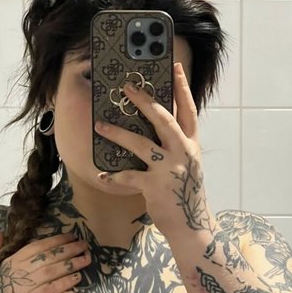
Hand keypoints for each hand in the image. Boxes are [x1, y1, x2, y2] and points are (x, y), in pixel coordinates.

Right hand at [0, 231, 90, 292]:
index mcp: (10, 260)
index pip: (37, 246)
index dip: (56, 239)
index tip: (71, 235)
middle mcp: (18, 269)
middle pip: (49, 255)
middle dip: (69, 248)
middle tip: (85, 244)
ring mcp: (24, 285)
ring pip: (53, 269)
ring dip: (72, 262)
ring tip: (87, 258)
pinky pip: (52, 288)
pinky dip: (65, 281)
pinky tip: (78, 277)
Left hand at [94, 62, 211, 233]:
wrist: (191, 225)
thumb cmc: (185, 195)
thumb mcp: (188, 167)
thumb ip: (177, 148)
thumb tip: (157, 129)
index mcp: (191, 146)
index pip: (189, 111)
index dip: (183, 88)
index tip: (176, 67)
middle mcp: (183, 153)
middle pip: (163, 119)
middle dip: (144, 100)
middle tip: (126, 87)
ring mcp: (169, 169)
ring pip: (140, 143)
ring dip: (117, 132)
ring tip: (100, 124)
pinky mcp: (154, 186)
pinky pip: (128, 175)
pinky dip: (113, 175)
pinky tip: (102, 174)